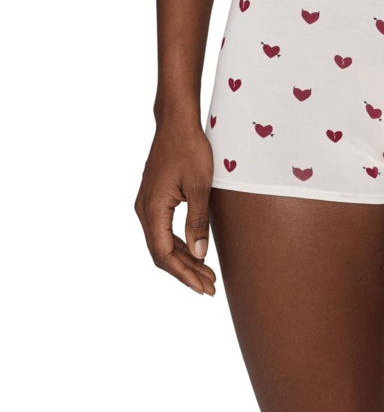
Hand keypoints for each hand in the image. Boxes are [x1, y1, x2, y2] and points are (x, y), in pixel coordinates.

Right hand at [134, 126, 216, 294]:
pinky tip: (196, 253)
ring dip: (184, 260)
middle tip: (211, 287)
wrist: (177, 124)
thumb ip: (198, 221)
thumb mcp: (201, 186)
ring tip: (207, 275)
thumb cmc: (190, 149)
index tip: (203, 287)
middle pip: (161, 253)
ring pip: (162, 243)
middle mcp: (144, 210)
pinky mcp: (155, 200)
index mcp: (153, 209)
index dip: (184, 274)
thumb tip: (199, 255)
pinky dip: (179, 245)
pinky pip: (163, 230)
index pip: (164, 254)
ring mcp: (147, 205)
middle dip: (186, 272)